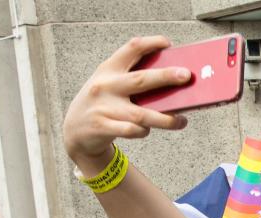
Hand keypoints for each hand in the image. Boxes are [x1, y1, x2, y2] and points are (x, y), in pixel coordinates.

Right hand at [63, 36, 190, 164]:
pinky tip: (148, 130)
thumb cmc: (103, 103)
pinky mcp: (102, 127)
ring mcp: (103, 107)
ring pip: (141, 114)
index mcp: (109, 69)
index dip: (150, 43)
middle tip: (186, 75)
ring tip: (181, 121)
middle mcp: (106, 86)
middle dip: (165, 76)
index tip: (167, 43)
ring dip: (165, 119)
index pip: (131, 49)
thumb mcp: (111, 85)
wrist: (74, 130)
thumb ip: (133, 81)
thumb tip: (172, 83)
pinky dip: (143, 131)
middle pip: (140, 79)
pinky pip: (131, 130)